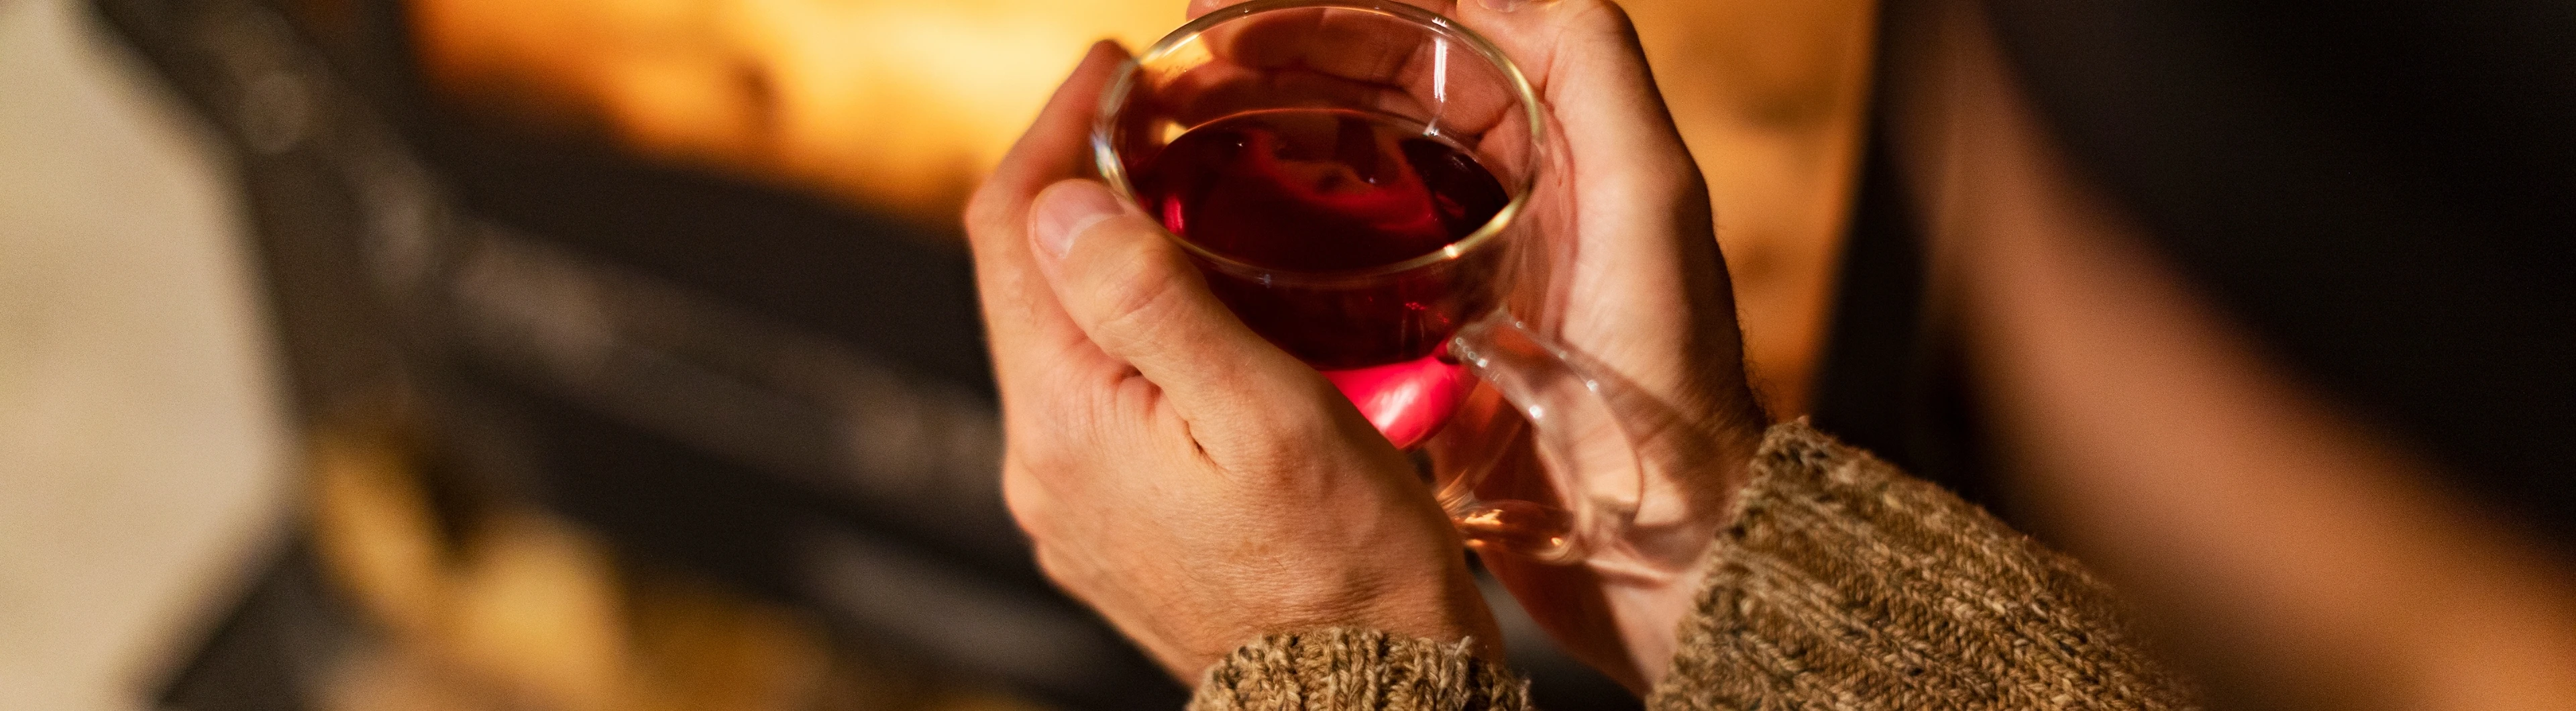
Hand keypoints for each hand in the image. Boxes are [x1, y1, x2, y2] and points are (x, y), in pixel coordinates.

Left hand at [963, 42, 1503, 680]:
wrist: (1366, 701)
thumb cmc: (1344, 570)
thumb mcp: (1267, 415)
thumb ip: (1153, 305)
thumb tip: (1060, 206)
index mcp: (1065, 422)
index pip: (1008, 233)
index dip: (1050, 133)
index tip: (1111, 70)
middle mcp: (1043, 466)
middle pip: (1027, 283)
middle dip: (1079, 187)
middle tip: (1157, 120)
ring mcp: (1071, 506)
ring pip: (1067, 342)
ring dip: (1113, 262)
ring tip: (1191, 201)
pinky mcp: (1111, 532)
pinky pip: (1102, 403)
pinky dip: (1137, 338)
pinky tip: (1206, 319)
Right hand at [1177, 0, 1773, 691]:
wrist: (1669, 548)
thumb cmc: (1673, 381)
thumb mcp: (1652, 202)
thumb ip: (1594, 71)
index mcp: (1548, 149)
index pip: (1419, 46)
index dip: (1325, 17)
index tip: (1231, 14)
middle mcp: (1491, 202)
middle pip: (1359, 103)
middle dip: (1265, 72)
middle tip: (1171, 77)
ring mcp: (1444, 279)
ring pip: (1331, 185)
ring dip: (1251, 151)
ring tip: (1164, 143)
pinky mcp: (1410, 358)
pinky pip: (1324, 282)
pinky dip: (1264, 251)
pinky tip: (1198, 247)